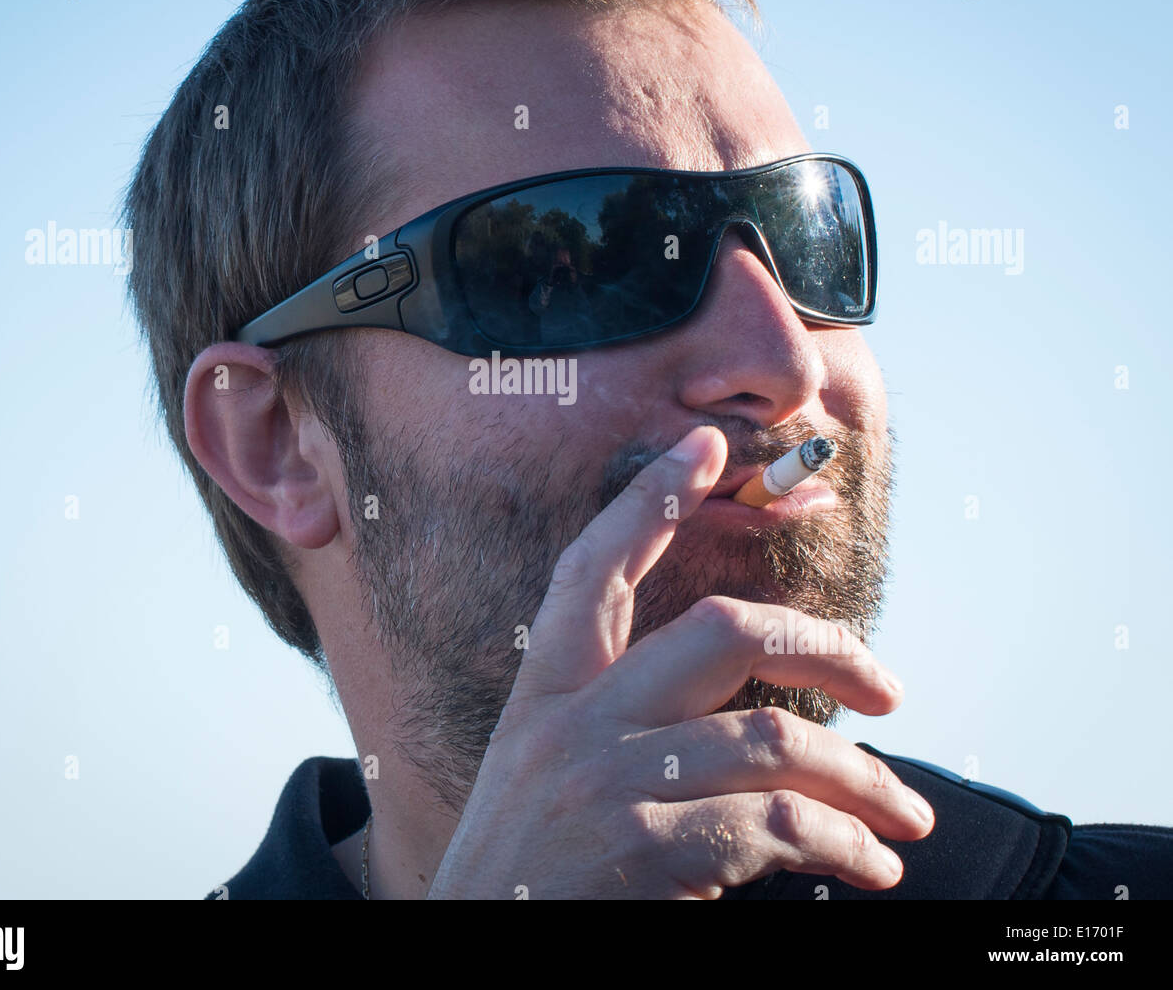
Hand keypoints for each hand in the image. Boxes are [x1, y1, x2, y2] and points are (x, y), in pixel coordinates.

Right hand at [427, 425, 933, 898]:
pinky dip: (846, 846)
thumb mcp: (545, 772)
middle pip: (718, 630)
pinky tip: (872, 866)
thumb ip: (619, 724)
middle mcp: (575, 721)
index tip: (703, 444)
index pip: (590, 570)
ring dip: (862, 779)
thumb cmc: (526, 868)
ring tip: (906, 814)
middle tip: (888, 687)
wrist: (476, 952)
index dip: (647, 500)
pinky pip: (779, 827)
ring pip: (772, 737)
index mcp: (547, 692)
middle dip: (825, 646)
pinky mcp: (643, 850)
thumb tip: (749, 714)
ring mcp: (608, 782)